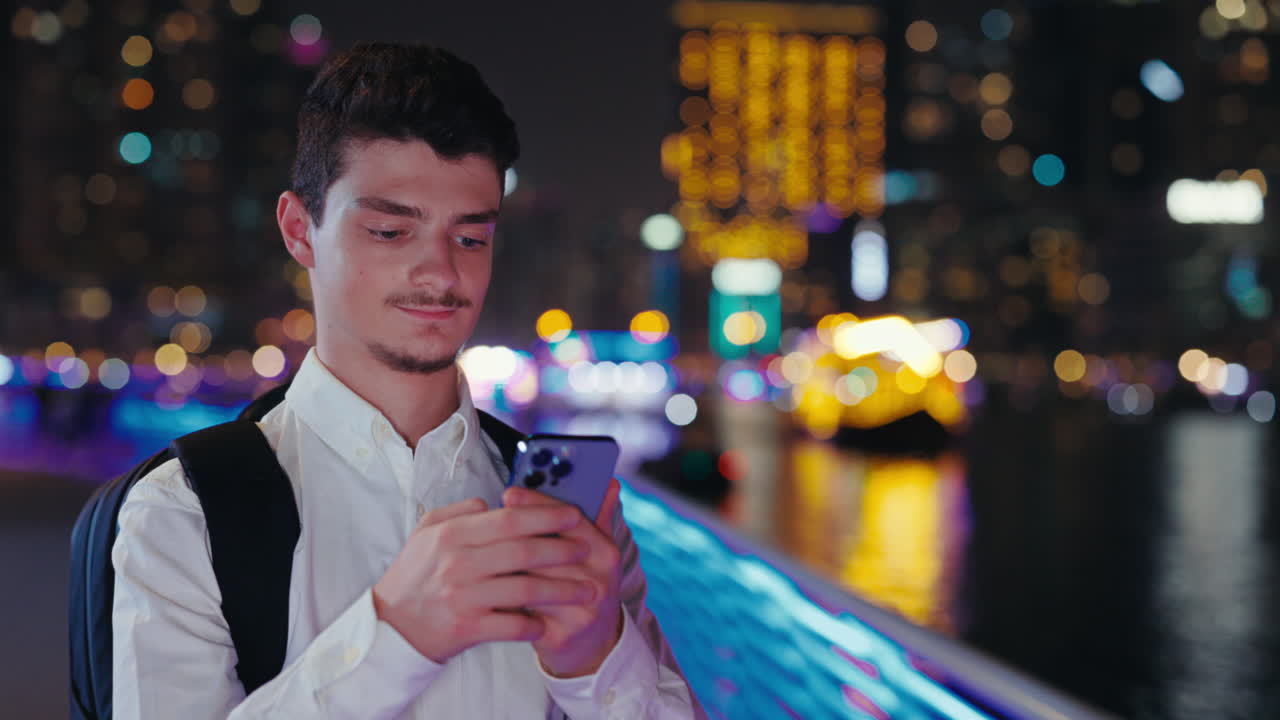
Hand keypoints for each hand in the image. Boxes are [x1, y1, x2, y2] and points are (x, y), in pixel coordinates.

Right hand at [372, 497, 596, 662]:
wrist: (389, 629)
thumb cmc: (414, 577)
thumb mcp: (425, 533)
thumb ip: (459, 511)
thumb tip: (492, 501)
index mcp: (451, 534)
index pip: (509, 518)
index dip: (546, 515)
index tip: (573, 514)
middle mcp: (458, 563)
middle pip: (523, 551)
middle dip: (563, 549)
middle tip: (588, 548)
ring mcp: (463, 597)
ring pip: (526, 589)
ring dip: (562, 589)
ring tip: (587, 588)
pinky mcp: (467, 628)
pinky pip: (513, 625)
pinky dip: (536, 624)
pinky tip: (551, 621)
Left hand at [502, 479, 624, 677]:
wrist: (591, 645)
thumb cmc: (584, 587)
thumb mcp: (595, 552)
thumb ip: (596, 517)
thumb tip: (609, 481)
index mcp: (606, 553)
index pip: (570, 520)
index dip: (538, 504)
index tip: (510, 493)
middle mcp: (599, 580)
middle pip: (547, 550)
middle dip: (513, 535)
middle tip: (484, 522)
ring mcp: (581, 610)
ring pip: (531, 580)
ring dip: (503, 567)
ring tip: (477, 553)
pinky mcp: (560, 635)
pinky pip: (522, 612)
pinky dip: (502, 599)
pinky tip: (484, 587)